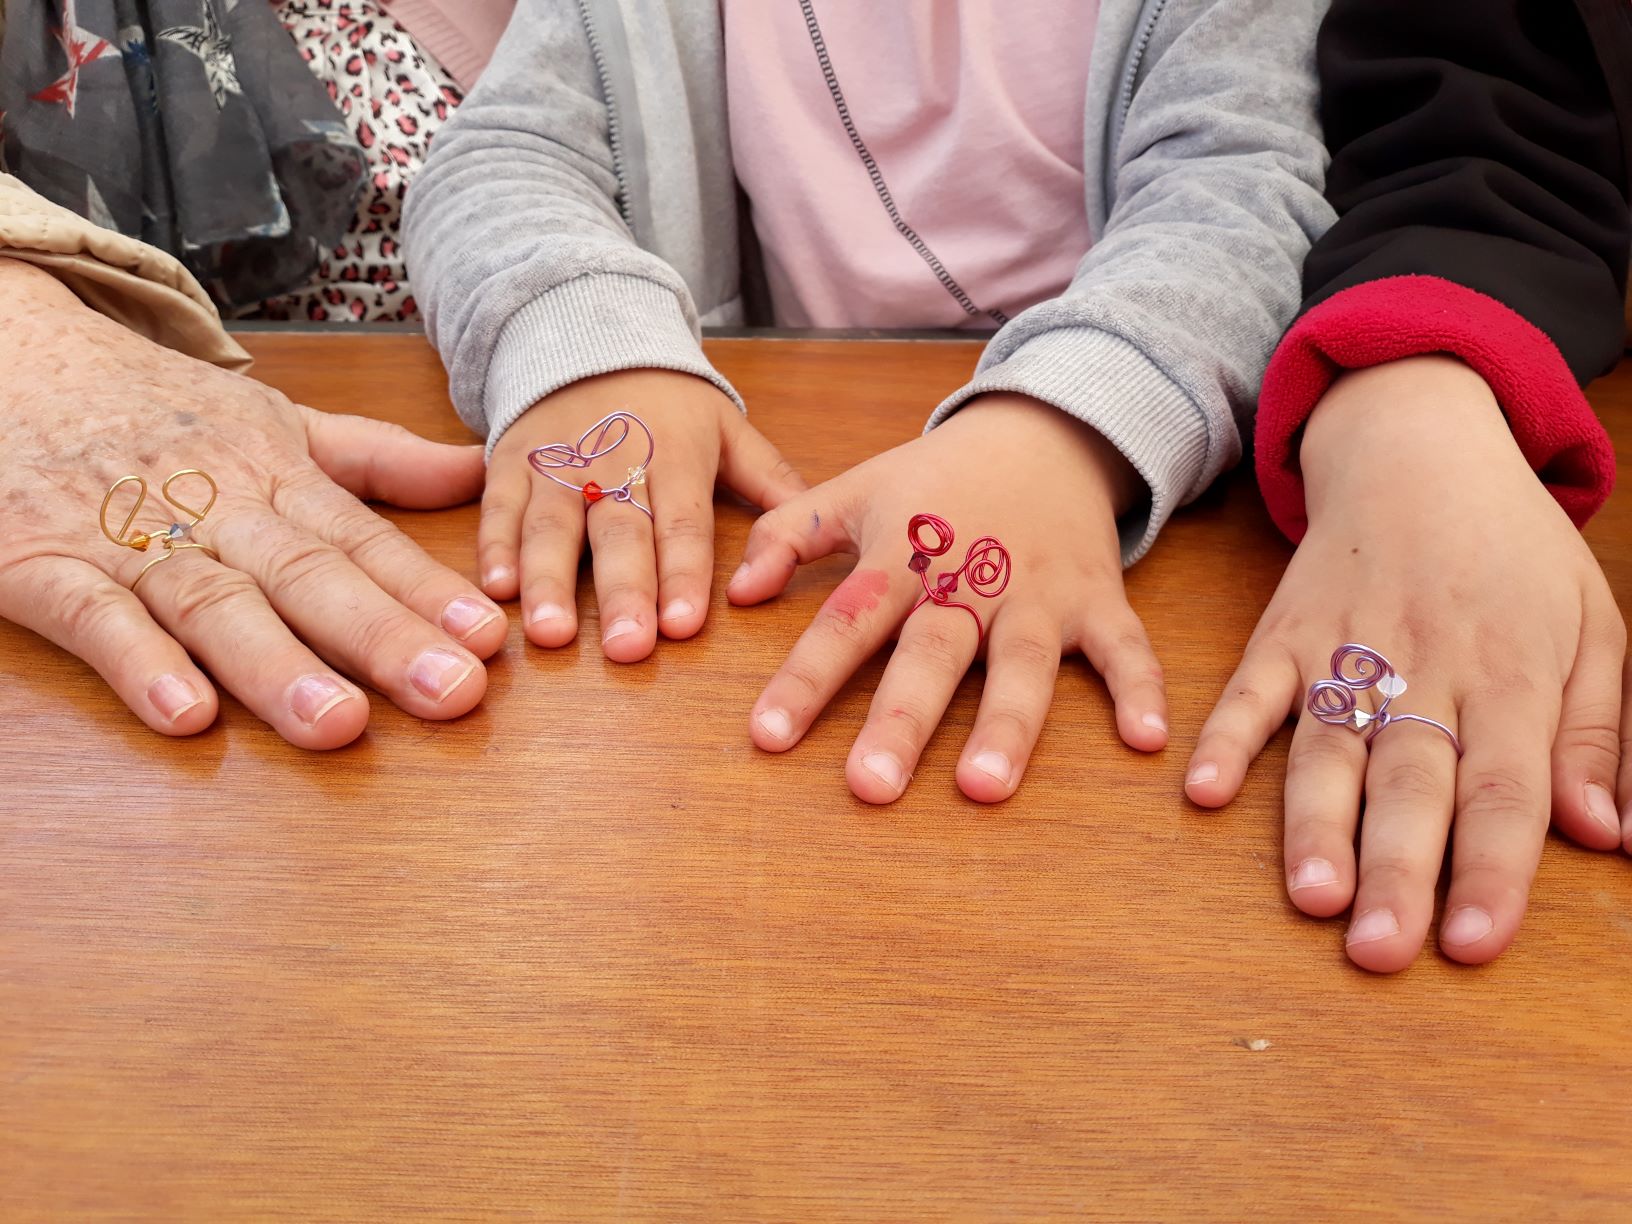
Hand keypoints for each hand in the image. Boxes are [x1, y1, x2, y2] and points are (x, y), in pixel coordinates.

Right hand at [0, 260, 502, 748]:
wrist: (11, 355)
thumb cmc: (158, 407)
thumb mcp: (274, 418)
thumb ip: (379, 458)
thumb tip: (479, 473)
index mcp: (275, 476)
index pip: (365, 540)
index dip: (428, 590)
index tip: (491, 639)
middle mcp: (215, 509)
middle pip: (308, 575)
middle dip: (384, 637)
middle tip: (454, 693)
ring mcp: (130, 539)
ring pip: (212, 604)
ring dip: (276, 667)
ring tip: (337, 724)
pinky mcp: (43, 566)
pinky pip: (94, 619)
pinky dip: (138, 664)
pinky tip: (185, 715)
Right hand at [479, 369, 806, 660]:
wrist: (588, 335)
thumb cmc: (668, 401)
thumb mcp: (727, 428)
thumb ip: (771, 482)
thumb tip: (824, 531)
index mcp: (674, 455)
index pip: (682, 523)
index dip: (682, 574)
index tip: (682, 627)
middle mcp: (613, 463)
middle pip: (619, 533)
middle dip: (623, 592)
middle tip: (627, 647)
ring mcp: (557, 464)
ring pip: (552, 525)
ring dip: (550, 581)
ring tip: (552, 635)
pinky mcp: (511, 463)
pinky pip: (500, 507)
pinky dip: (495, 548)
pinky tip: (499, 592)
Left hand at [728, 393, 1168, 803]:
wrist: (1044, 431)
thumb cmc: (939, 478)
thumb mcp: (858, 488)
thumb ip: (792, 534)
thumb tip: (737, 592)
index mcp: (903, 555)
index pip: (847, 621)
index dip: (806, 679)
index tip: (768, 738)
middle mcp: (968, 579)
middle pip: (930, 654)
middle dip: (901, 719)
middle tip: (870, 786)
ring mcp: (1036, 592)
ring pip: (1020, 662)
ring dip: (1006, 724)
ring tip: (985, 787)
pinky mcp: (1096, 597)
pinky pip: (1124, 647)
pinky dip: (1140, 688)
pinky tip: (1148, 742)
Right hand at [1187, 356, 1626, 970]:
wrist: (1419, 446)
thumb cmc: (1515, 548)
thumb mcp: (1594, 624)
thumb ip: (1599, 731)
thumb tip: (1606, 833)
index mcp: (1515, 669)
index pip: (1506, 786)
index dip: (1490, 869)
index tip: (1474, 944)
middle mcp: (1429, 662)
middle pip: (1414, 779)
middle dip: (1398, 871)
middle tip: (1381, 951)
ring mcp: (1347, 644)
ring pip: (1331, 746)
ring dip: (1315, 823)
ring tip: (1308, 896)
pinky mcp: (1284, 631)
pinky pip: (1251, 688)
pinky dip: (1226, 737)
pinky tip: (1204, 792)